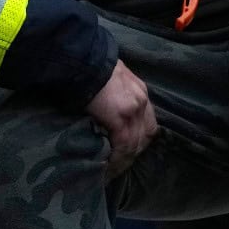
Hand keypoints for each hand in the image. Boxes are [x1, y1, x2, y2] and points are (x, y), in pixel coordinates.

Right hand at [85, 58, 156, 176]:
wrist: (81, 58)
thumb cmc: (88, 64)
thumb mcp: (107, 75)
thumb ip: (112, 90)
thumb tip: (102, 104)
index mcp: (138, 89)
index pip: (147, 120)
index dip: (140, 136)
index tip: (128, 148)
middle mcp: (141, 100)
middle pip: (146, 134)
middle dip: (134, 150)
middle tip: (120, 163)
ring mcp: (133, 110)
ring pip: (135, 144)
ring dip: (125, 159)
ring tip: (112, 170)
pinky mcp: (120, 118)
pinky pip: (123, 146)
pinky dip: (117, 159)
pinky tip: (108, 167)